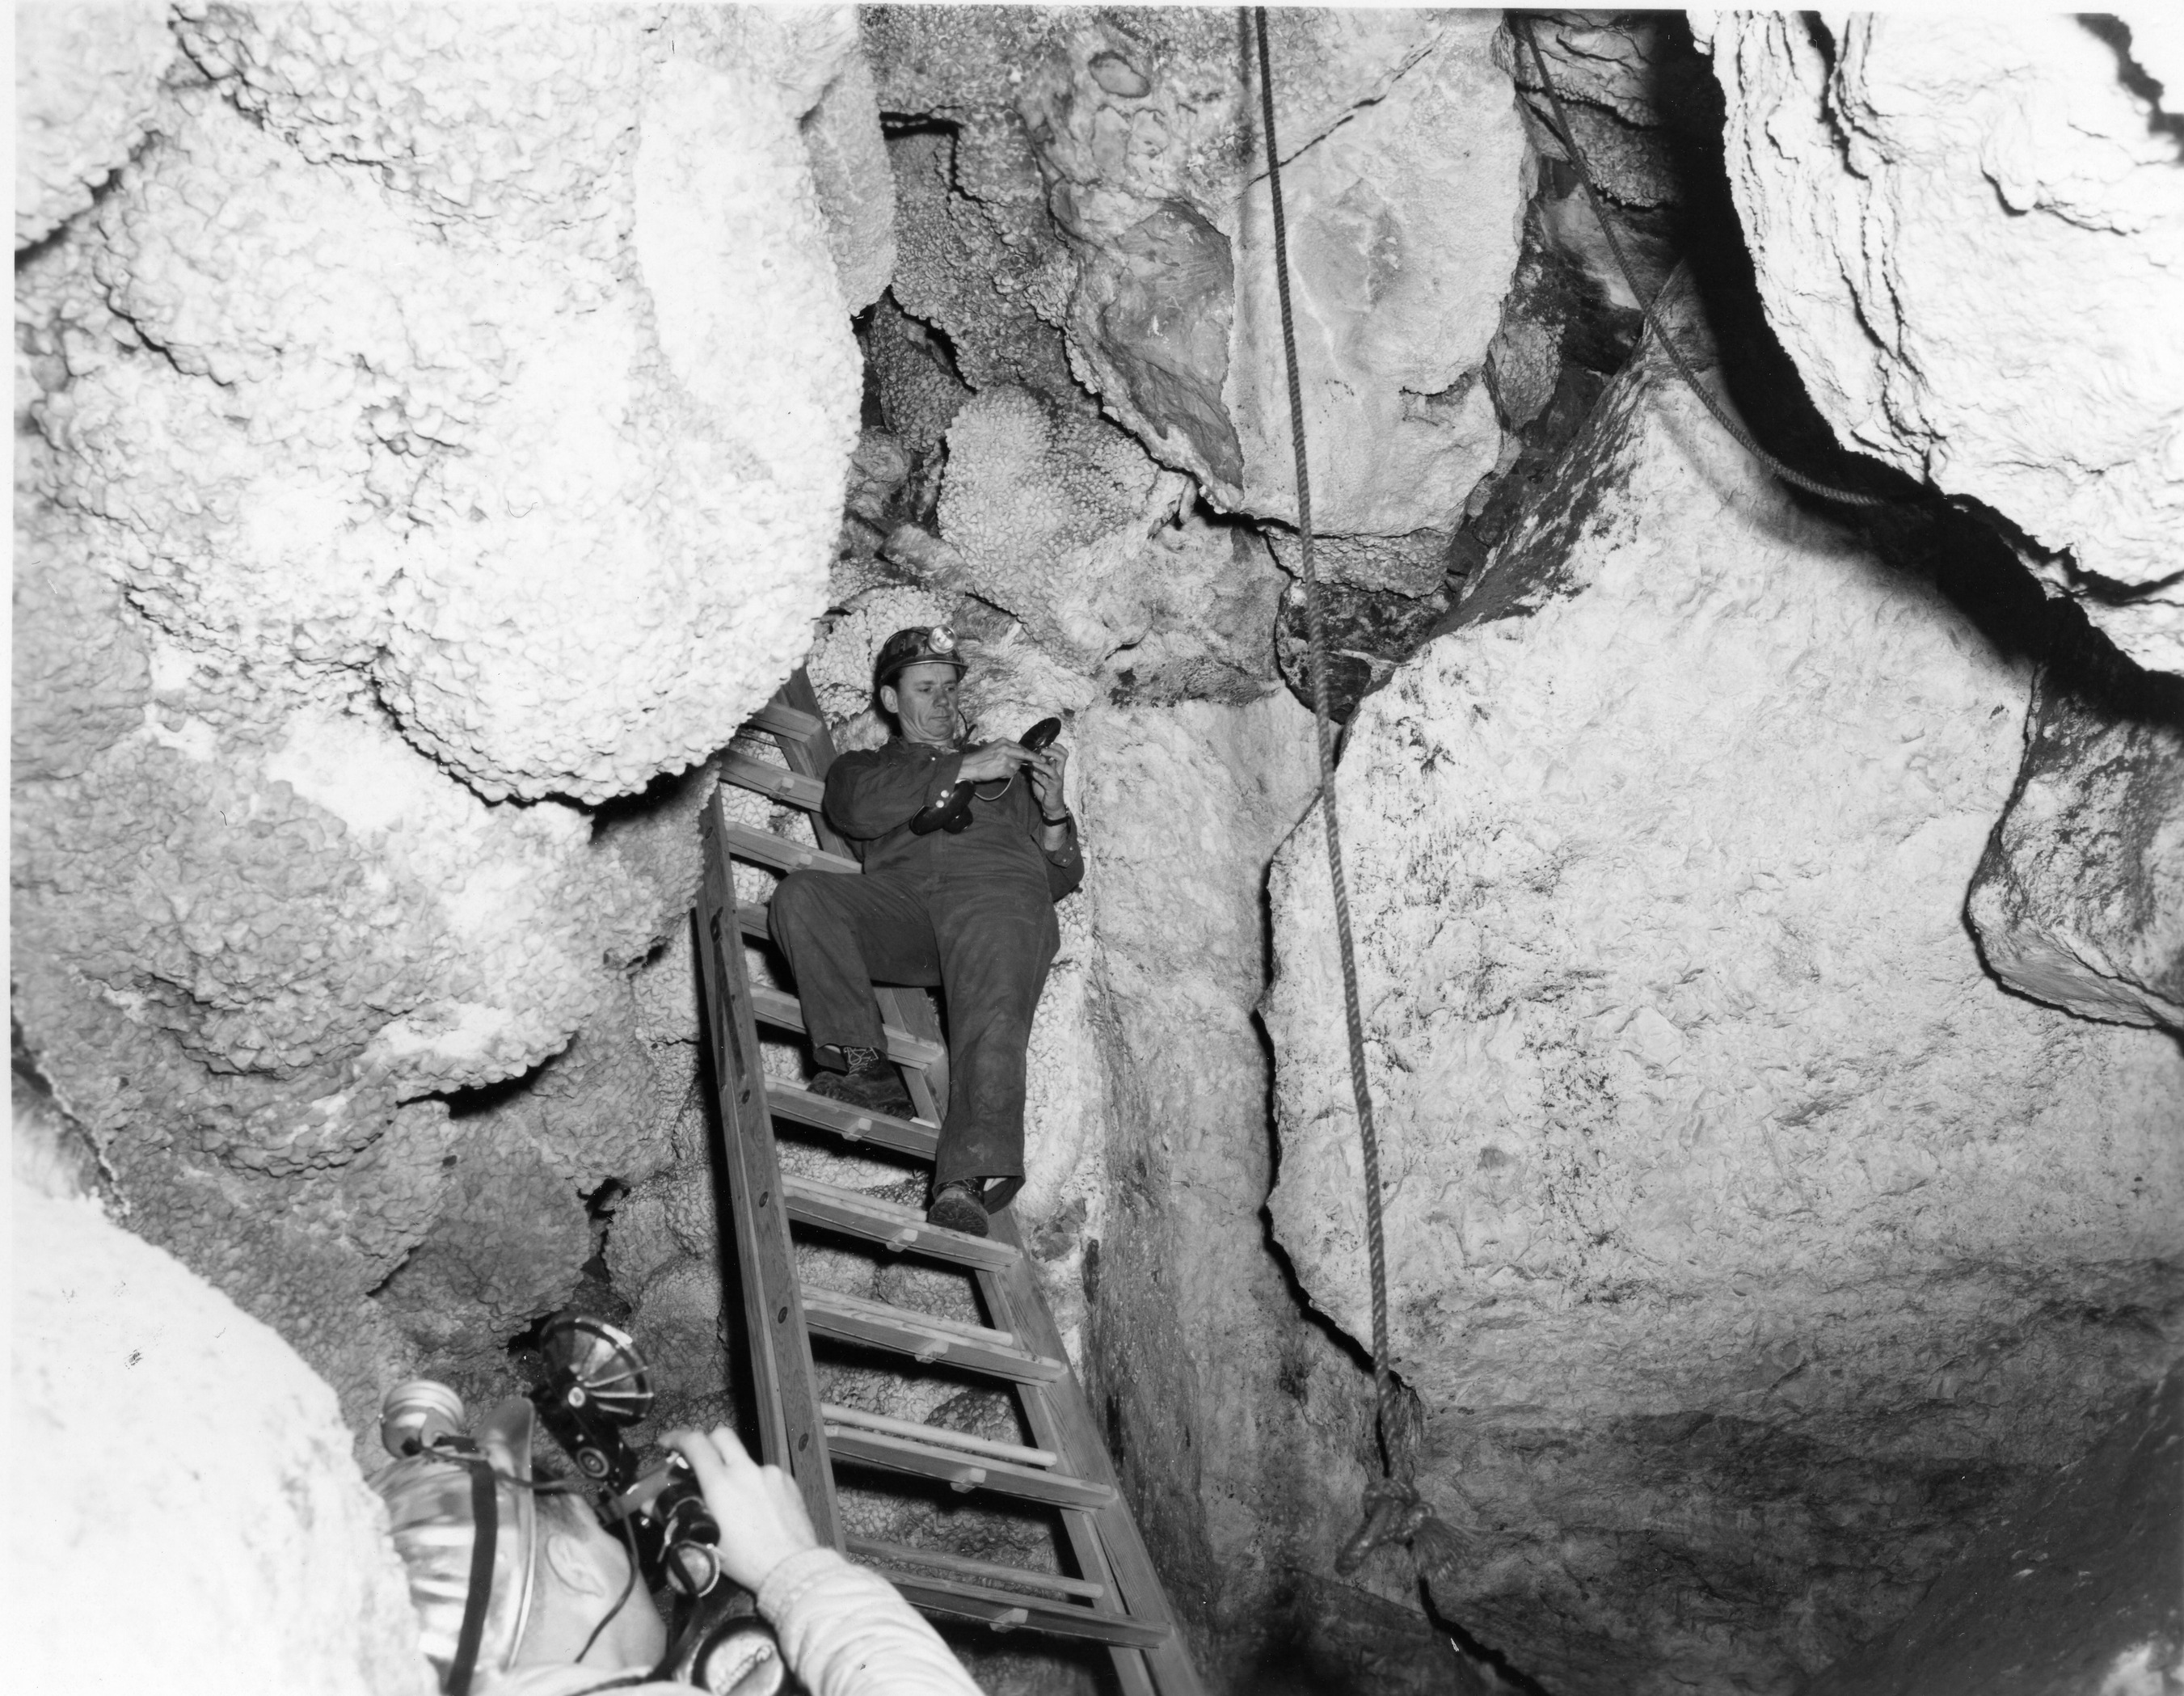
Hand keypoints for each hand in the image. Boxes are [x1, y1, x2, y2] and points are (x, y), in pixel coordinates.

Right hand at [663, 1425, 818, 1591]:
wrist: (791, 1568)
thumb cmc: (746, 1561)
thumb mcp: (704, 1540)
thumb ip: (675, 1517)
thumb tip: (649, 1505)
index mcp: (722, 1484)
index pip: (695, 1443)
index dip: (677, 1437)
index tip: (668, 1443)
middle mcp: (747, 1471)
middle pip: (721, 1435)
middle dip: (706, 1442)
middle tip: (697, 1461)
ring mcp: (770, 1473)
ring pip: (745, 1457)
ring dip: (733, 1468)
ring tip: (731, 1498)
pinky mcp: (787, 1481)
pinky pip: (765, 1473)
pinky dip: (754, 1482)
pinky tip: (755, 1506)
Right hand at [956, 741, 1035, 783]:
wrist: (969, 766)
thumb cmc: (980, 759)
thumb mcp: (994, 749)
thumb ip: (1006, 750)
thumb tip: (1019, 756)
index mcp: (1003, 742)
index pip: (1021, 747)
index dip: (1030, 753)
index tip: (1039, 756)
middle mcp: (1005, 747)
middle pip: (1024, 753)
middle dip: (1035, 758)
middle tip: (1043, 761)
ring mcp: (1005, 757)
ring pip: (1016, 765)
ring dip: (1011, 770)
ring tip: (998, 769)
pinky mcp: (1004, 766)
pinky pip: (1011, 773)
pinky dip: (1006, 775)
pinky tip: (997, 772)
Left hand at [1029, 745, 1068, 817]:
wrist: (1052, 806)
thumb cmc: (1047, 789)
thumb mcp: (1042, 775)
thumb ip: (1038, 767)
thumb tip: (1029, 758)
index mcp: (1058, 768)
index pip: (1063, 754)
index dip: (1058, 747)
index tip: (1049, 744)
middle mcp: (1059, 773)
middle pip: (1062, 758)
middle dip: (1052, 752)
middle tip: (1042, 750)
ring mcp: (1056, 781)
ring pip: (1053, 770)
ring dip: (1043, 764)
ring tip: (1034, 761)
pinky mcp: (1052, 789)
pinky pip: (1046, 782)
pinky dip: (1039, 776)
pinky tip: (1033, 773)